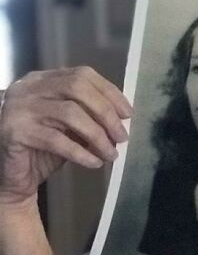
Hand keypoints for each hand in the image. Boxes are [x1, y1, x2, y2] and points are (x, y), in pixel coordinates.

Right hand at [0, 67, 131, 206]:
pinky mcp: (14, 132)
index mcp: (42, 79)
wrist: (10, 179)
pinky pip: (57, 140)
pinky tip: (94, 162)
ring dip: (98, 136)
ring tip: (111, 154)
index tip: (128, 114)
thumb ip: (90, 117)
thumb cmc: (41, 150)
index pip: (82, 75)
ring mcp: (19, 108)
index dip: (109, 92)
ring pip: (70, 114)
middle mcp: (28, 87)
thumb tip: (122, 120)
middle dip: (106, 113)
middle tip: (122, 136)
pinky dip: (81, 152)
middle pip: (77, 88)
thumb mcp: (70, 128)